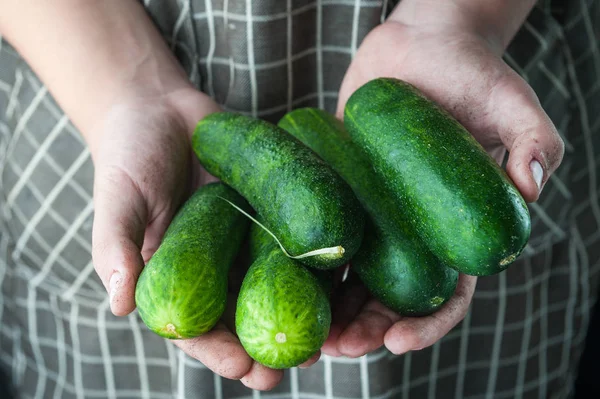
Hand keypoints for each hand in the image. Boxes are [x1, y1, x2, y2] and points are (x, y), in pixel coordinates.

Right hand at [89, 88, 292, 390]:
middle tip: (287, 369)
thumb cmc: (130, 154)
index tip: (242, 367)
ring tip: (322, 341)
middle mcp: (214, 265)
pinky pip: (292, 240)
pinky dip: (313, 263)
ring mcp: (245, 240)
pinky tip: (338, 281)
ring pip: (273, 286)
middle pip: (241, 315)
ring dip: (296, 315)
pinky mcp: (269, 213)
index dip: (217, 350)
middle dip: (263, 346)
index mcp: (175, 276)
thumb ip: (115, 247)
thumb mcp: (118, 199)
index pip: (195, 325)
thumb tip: (119, 305)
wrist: (162, 109)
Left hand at [326, 5, 563, 356]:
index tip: (398, 340)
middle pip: (391, 297)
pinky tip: (283, 279)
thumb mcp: (512, 103)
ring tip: (309, 333)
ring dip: (331, 309)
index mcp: (455, 229)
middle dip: (368, 327)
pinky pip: (323, 232)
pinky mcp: (342, 192)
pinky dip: (305, 261)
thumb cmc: (471, 72)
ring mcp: (375, 214)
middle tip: (340, 348)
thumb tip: (532, 191)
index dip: (428, 324)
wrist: (419, 45)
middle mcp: (413, 230)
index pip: (449, 293)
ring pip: (352, 275)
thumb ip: (533, 143)